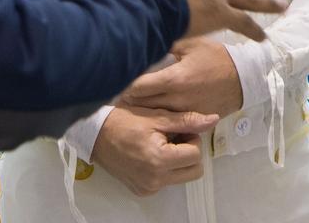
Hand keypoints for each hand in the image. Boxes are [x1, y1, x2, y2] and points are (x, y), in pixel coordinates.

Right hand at [89, 105, 216, 196]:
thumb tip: (213, 120)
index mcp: (160, 160)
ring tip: (163, 144)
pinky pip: (166, 182)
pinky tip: (152, 154)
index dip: (191, 138)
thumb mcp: (157, 116)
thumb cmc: (126, 120)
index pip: (196, 154)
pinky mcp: (142, 191)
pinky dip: (165, 169)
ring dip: (179, 162)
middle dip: (190, 153)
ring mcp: (148, 188)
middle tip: (174, 138)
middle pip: (194, 171)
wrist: (95, 135)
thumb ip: (187, 120)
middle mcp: (156, 180)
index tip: (178, 129)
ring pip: (182, 178)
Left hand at [121, 37, 242, 116]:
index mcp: (174, 79)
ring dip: (141, 111)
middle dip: (128, 100)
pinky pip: (170, 123)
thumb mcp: (192, 45)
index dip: (124, 84)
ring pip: (154, 117)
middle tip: (115, 92)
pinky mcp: (193, 120)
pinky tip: (151, 113)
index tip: (115, 79)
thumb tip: (146, 41)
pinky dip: (159, 119)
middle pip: (141, 105)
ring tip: (128, 104)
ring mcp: (184, 113)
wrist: (244, 78)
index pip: (138, 87)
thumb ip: (167, 45)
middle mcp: (176, 100)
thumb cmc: (217, 57)